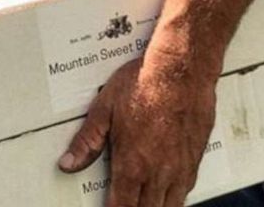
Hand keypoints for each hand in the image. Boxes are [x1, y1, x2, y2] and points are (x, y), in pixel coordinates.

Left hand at [58, 53, 216, 206]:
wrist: (181, 71)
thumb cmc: (144, 84)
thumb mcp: (105, 107)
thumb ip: (88, 140)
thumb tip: (69, 162)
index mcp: (132, 164)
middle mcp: (157, 174)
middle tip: (124, 204)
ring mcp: (179, 169)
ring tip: (144, 203)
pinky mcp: (195, 161)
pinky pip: (186, 192)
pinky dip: (175, 199)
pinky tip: (168, 194)